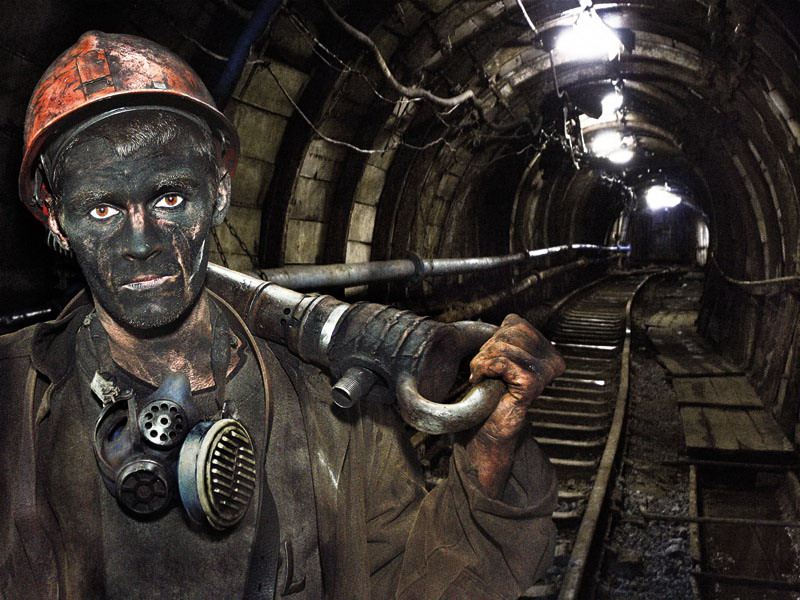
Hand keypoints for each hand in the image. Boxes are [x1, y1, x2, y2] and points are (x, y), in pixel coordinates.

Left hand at [466, 314, 564, 496]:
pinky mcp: (531, 382)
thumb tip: (511, 320)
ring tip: (486, 379)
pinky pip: (499, 361)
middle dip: (488, 350)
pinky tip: (485, 383)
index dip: (495, 340)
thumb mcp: (501, 354)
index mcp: (547, 351)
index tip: (495, 363)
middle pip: (509, 331)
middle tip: (488, 373)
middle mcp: (552, 360)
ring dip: (483, 362)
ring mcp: (544, 372)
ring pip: (500, 345)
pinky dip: (483, 370)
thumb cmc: (489, 391)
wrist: (485, 426)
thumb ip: (510, 335)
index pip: (515, 323)